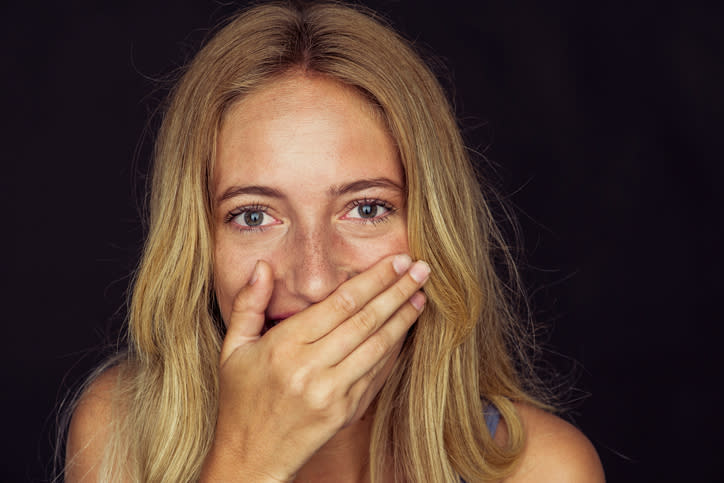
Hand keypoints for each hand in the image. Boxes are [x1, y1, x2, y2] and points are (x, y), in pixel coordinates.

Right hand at [200, 254, 428, 481]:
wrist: (252, 458)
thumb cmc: (241, 400)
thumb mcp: (233, 350)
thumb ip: (248, 305)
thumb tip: (263, 267)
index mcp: (284, 347)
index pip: (340, 303)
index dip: (373, 280)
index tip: (395, 261)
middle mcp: (311, 369)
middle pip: (366, 320)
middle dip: (397, 291)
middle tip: (421, 269)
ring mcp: (332, 393)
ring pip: (378, 346)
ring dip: (403, 318)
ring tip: (421, 295)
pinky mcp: (346, 412)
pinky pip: (377, 373)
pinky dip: (395, 350)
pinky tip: (405, 331)